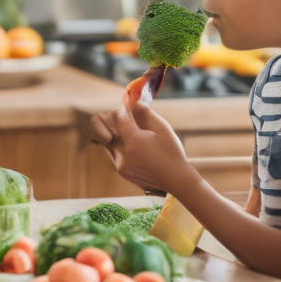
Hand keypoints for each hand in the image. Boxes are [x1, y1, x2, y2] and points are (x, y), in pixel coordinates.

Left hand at [89, 75, 189, 192]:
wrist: (176, 180)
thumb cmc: (172, 152)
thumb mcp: (162, 128)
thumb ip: (145, 112)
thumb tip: (132, 101)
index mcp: (133, 141)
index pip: (117, 116)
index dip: (123, 108)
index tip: (129, 106)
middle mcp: (122, 153)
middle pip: (105, 127)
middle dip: (113, 118)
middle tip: (126, 117)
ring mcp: (120, 164)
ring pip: (104, 140)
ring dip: (114, 132)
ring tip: (131, 132)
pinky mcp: (121, 170)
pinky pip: (112, 152)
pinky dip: (118, 144)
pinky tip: (134, 145)